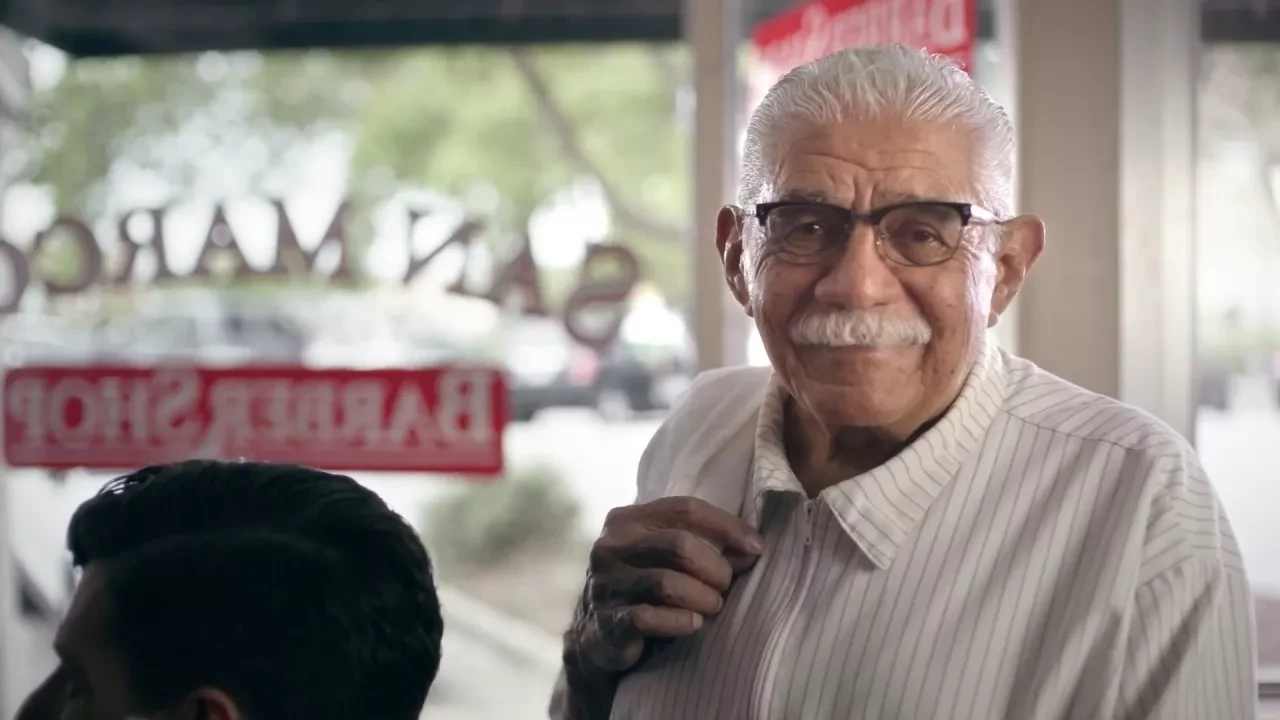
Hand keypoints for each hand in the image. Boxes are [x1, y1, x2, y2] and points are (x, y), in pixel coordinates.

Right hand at [565, 496, 765, 677]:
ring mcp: (604, 584)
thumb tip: (753, 548)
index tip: (756, 548)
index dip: (727, 526)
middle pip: (679, 545)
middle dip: (715, 569)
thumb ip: (703, 544)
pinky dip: (680, 622)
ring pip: (667, 583)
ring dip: (702, 598)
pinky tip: (693, 625)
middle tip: (726, 587)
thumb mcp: (665, 557)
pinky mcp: (605, 621)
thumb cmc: (644, 589)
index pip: (685, 509)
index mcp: (627, 520)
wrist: (598, 637)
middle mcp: (610, 546)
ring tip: (712, 607)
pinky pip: (648, 618)